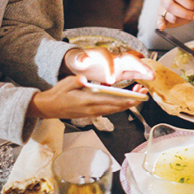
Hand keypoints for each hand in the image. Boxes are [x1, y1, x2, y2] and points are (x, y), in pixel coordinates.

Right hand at [27, 75, 148, 118]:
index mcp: (86, 101)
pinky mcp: (92, 114)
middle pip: (116, 107)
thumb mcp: (66, 83)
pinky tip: (126, 99)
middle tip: (143, 94)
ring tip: (139, 95)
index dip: (124, 100)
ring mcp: (92, 113)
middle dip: (131, 102)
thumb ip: (76, 81)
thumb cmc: (58, 94)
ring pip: (114, 110)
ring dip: (127, 104)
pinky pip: (109, 110)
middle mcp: (91, 109)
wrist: (49, 108)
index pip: (109, 101)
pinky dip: (119, 105)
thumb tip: (83, 79)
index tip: (135, 97)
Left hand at [65, 48, 153, 84]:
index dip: (110, 68)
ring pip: (134, 65)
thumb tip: (84, 59)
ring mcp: (118, 64)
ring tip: (152, 76)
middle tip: (147, 73)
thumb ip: (80, 58)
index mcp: (101, 54)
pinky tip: (148, 80)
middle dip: (139, 65)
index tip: (110, 80)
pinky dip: (141, 76)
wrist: (80, 62)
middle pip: (129, 58)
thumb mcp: (76, 58)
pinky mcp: (120, 71)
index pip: (108, 58)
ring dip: (143, 70)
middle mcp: (113, 58)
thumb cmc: (79, 59)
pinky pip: (133, 73)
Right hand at [158, 0, 193, 29]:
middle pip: (171, 6)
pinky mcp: (162, 16)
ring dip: (182, 20)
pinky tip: (162, 27)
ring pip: (170, 16)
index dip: (188, 3)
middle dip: (185, 13)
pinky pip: (159, 20)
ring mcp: (162, 7)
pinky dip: (160, 24)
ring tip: (190, 18)